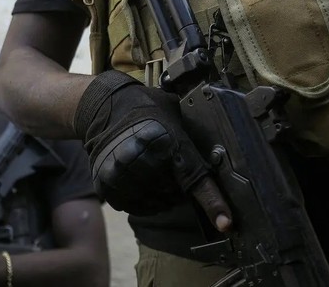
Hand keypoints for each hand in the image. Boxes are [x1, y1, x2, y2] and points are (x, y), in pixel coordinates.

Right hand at [75, 71, 231, 233]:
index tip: (225, 222)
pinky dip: (143, 200)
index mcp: (167, 142)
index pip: (195, 179)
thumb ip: (191, 136)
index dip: (212, 203)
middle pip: (176, 194)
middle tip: (169, 167)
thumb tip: (218, 152)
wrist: (104, 107)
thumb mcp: (174, 113)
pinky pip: (136, 207)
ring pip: (157, 203)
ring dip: (161, 195)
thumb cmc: (145, 107)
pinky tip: (140, 182)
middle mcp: (145, 161)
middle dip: (179, 186)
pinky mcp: (109, 186)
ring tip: (153, 172)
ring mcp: (124, 176)